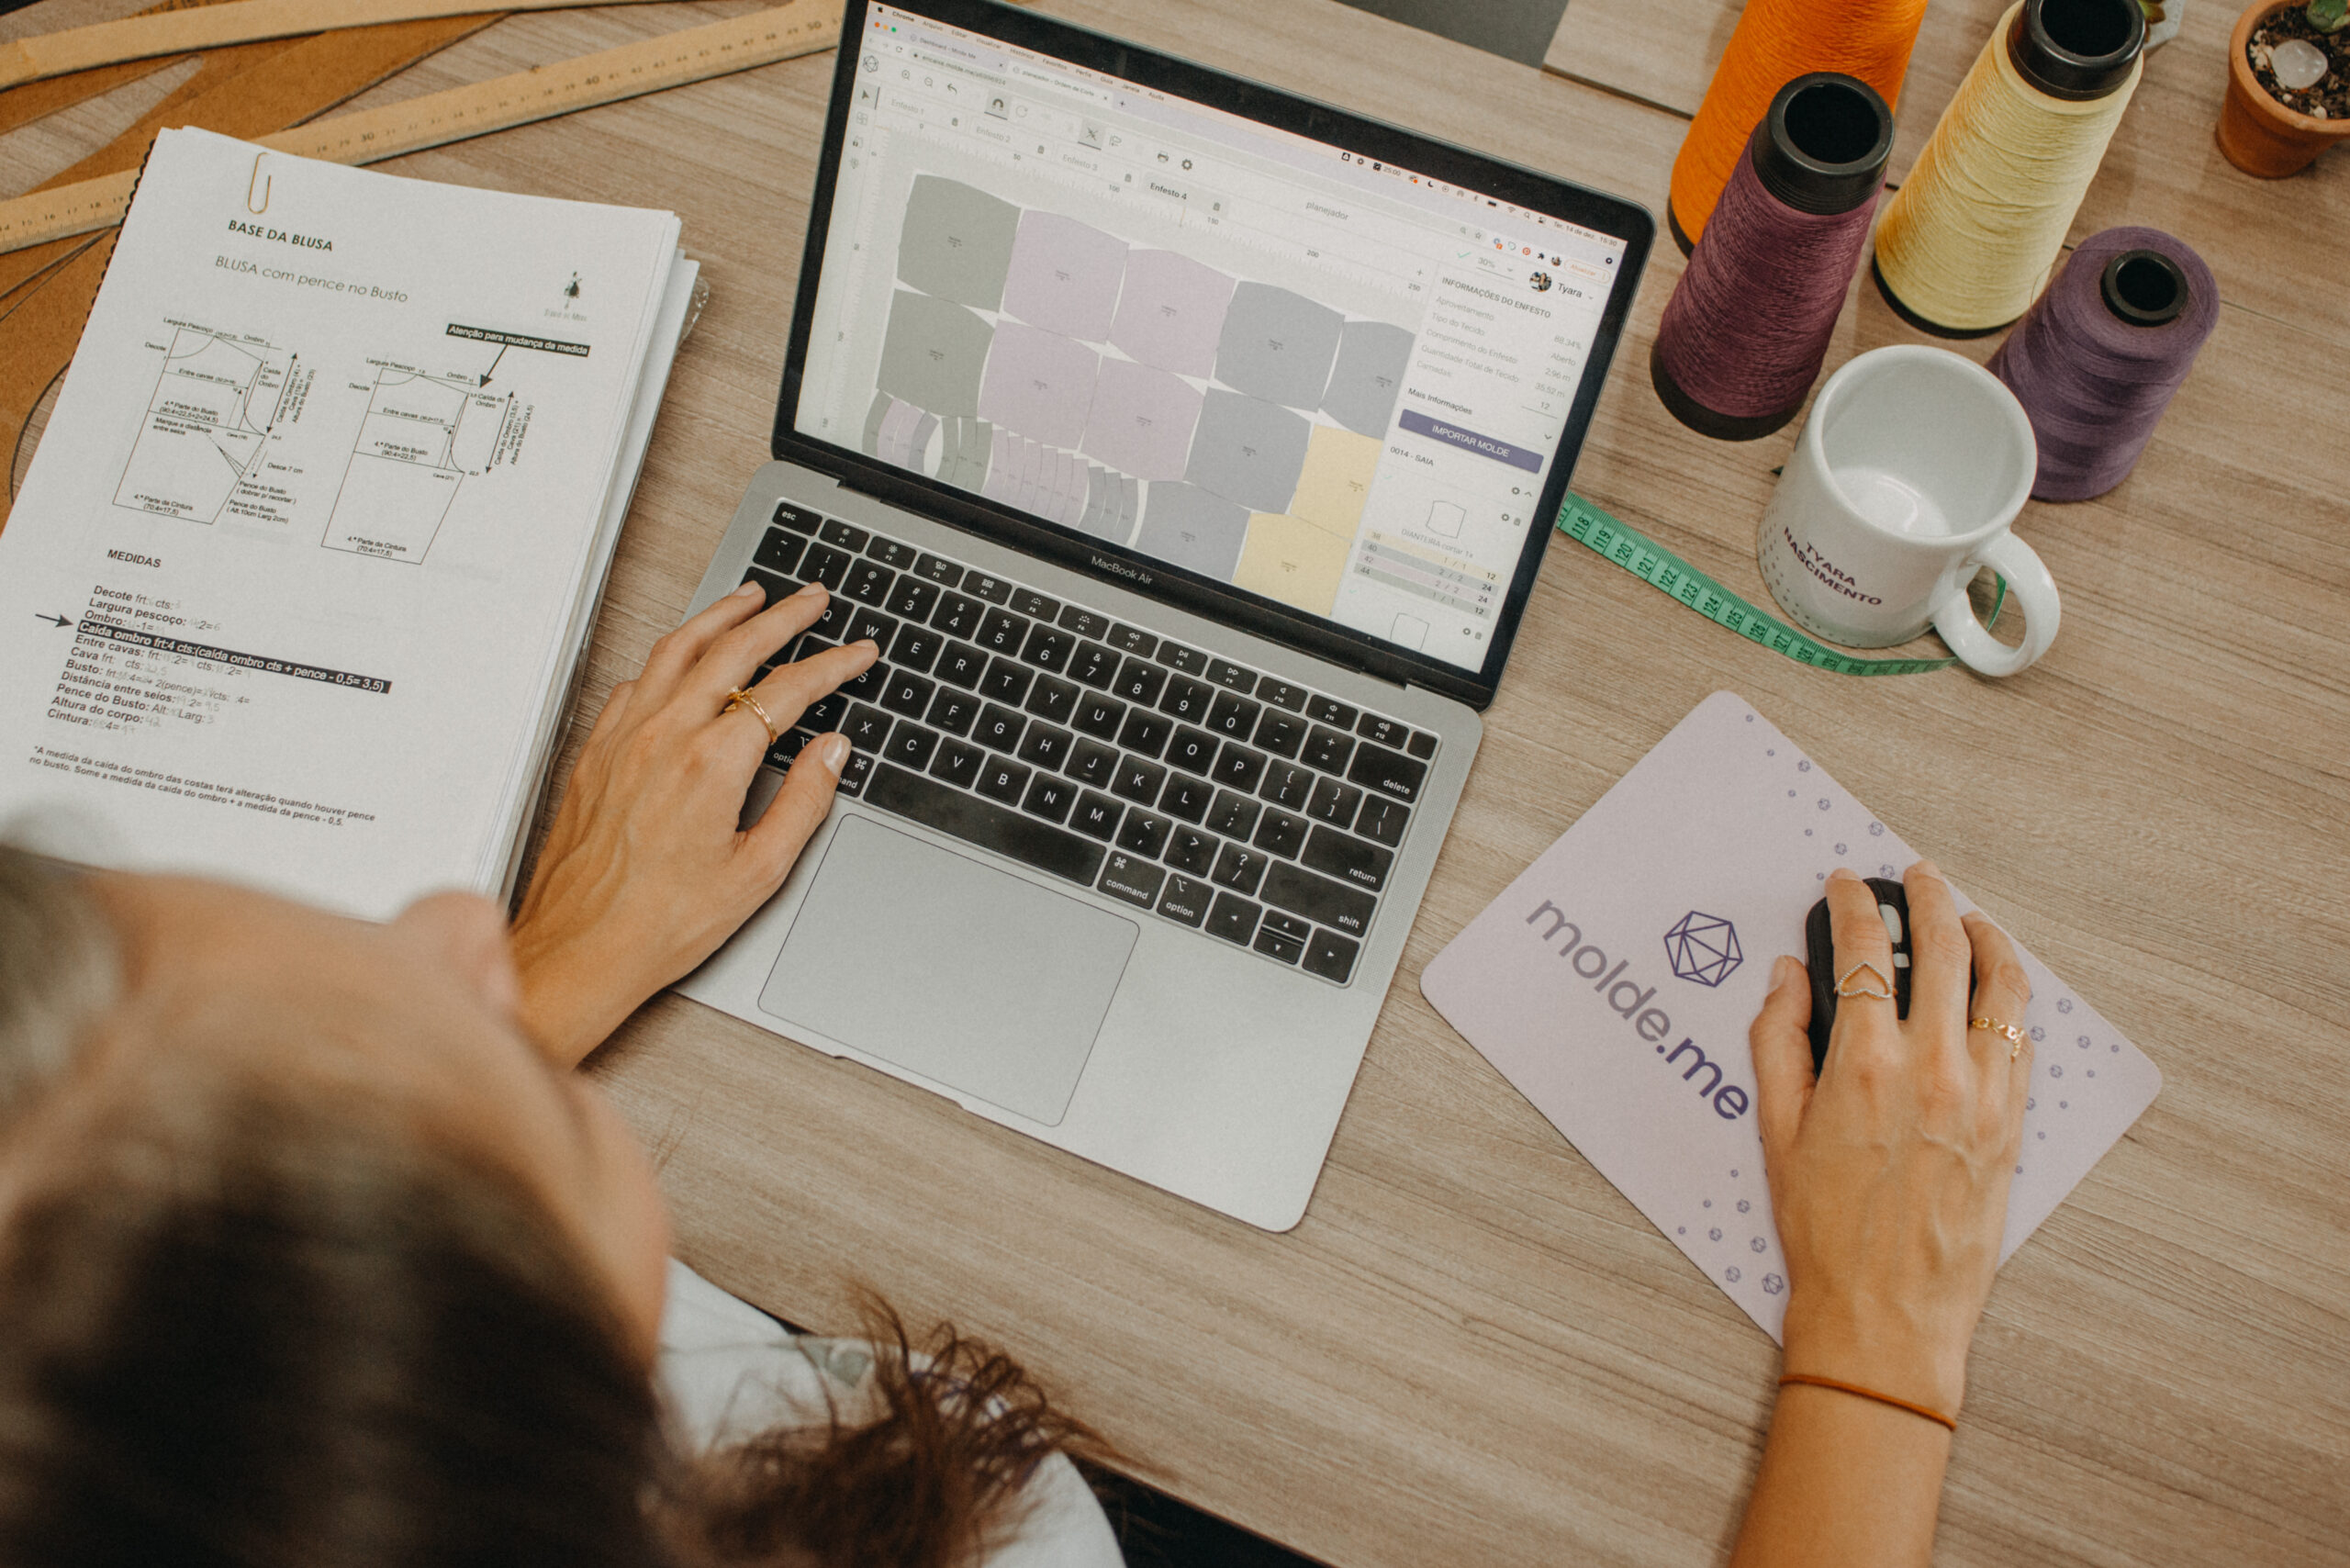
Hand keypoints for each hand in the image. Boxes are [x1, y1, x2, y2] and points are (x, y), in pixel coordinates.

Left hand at [510, 580, 878, 1066]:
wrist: (579, 949)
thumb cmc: (660, 924)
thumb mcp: (758, 872)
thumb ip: (803, 801)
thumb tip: (830, 752)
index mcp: (711, 764)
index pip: (787, 690)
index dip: (831, 665)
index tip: (856, 654)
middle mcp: (663, 736)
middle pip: (733, 649)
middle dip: (781, 617)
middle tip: (811, 600)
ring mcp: (623, 738)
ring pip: (677, 650)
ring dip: (720, 617)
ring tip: (750, 599)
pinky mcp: (597, 751)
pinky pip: (636, 682)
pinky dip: (669, 656)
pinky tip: (682, 658)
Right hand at [1748, 861, 2033, 1417]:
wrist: (1885, 1312)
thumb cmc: (1823, 1232)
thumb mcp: (1776, 1131)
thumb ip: (1778, 1040)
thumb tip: (1791, 977)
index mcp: (1863, 1064)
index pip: (1865, 952)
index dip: (1853, 905)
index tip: (1846, 884)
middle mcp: (1932, 1068)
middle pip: (1944, 948)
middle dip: (1929, 896)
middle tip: (1917, 874)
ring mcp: (1984, 1095)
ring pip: (2003, 986)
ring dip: (1987, 936)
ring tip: (1971, 916)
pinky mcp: (2013, 1125)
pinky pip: (2023, 1039)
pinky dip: (2012, 997)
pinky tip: (1998, 987)